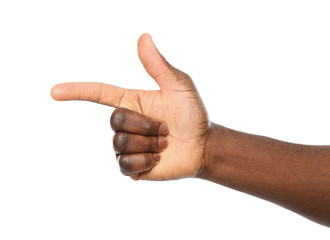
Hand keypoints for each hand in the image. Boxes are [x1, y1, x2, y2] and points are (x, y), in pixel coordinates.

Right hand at [51, 33, 211, 179]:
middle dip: (145, 124)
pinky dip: (146, 161)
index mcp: (131, 101)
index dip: (76, 91)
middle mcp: (125, 122)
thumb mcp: (179, 86)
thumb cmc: (192, 114)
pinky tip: (157, 158)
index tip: (55, 91)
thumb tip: (144, 37)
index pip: (98, 93)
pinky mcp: (130, 166)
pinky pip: (125, 164)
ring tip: (164, 143)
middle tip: (165, 128)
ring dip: (149, 143)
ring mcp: (126, 145)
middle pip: (116, 120)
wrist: (202, 146)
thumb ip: (159, 65)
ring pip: (121, 143)